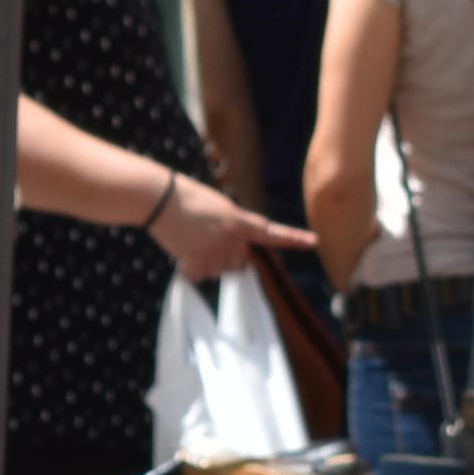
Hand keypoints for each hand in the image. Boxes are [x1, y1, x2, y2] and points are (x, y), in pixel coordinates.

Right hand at [147, 180, 317, 290]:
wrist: (159, 198)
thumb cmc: (185, 198)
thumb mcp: (219, 207)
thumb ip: (233, 227)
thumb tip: (234, 255)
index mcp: (240, 221)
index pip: (271, 232)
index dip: (294, 239)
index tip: (314, 242)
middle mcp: (233, 238)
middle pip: (238, 263)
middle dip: (225, 256)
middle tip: (204, 236)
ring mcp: (216, 252)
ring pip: (218, 271)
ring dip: (206, 262)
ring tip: (190, 239)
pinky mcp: (198, 263)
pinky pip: (198, 276)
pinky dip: (188, 268)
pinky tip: (181, 250)